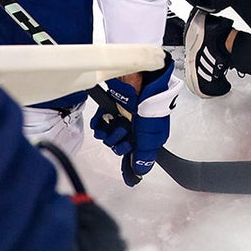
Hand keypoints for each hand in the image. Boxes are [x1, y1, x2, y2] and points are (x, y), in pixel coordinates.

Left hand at [90, 55, 183, 186]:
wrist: (138, 79)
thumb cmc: (149, 105)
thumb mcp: (150, 133)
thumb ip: (145, 154)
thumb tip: (141, 171)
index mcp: (149, 134)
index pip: (138, 153)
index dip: (130, 159)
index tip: (127, 163)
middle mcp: (136, 127)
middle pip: (122, 146)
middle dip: (119, 142)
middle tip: (122, 134)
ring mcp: (123, 118)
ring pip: (109, 136)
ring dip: (109, 132)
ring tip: (114, 122)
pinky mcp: (110, 109)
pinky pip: (100, 124)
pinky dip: (100, 123)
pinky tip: (104, 120)